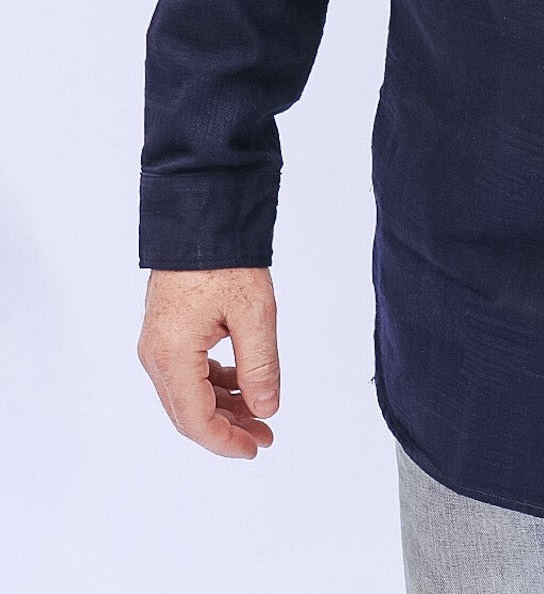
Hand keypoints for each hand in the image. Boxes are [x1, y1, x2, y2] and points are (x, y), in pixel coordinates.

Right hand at [138, 266, 279, 458]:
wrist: (199, 216)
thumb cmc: (223, 259)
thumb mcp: (254, 313)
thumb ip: (260, 366)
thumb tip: (267, 409)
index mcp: (172, 355)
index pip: (196, 420)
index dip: (226, 441)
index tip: (256, 447)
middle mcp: (156, 355)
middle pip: (188, 412)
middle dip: (227, 428)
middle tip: (265, 433)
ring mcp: (157, 344)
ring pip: (187, 394)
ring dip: (223, 406)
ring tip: (260, 410)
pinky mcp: (165, 332)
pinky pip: (187, 372)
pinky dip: (214, 384)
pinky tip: (241, 381)